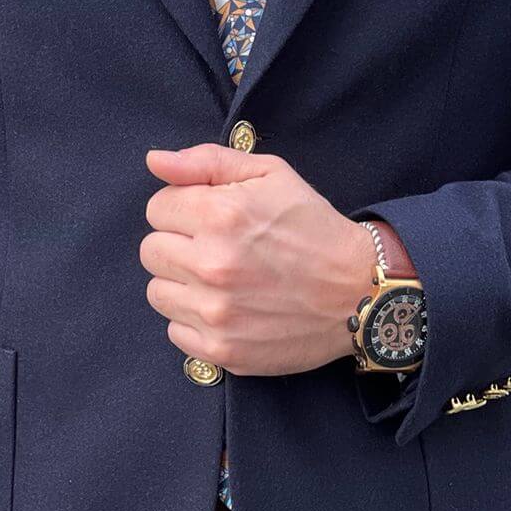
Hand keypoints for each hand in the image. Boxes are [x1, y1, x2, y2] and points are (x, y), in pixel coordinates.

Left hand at [141, 143, 375, 375]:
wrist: (360, 291)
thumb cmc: (315, 228)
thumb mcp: (271, 175)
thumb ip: (206, 162)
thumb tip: (155, 161)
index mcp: (221, 214)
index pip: (157, 208)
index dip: (183, 209)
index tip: (212, 219)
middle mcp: (212, 264)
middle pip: (151, 251)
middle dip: (179, 245)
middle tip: (218, 249)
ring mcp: (215, 312)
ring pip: (158, 292)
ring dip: (183, 284)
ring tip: (223, 280)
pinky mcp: (222, 349)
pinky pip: (175, 331)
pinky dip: (196, 320)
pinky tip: (229, 307)